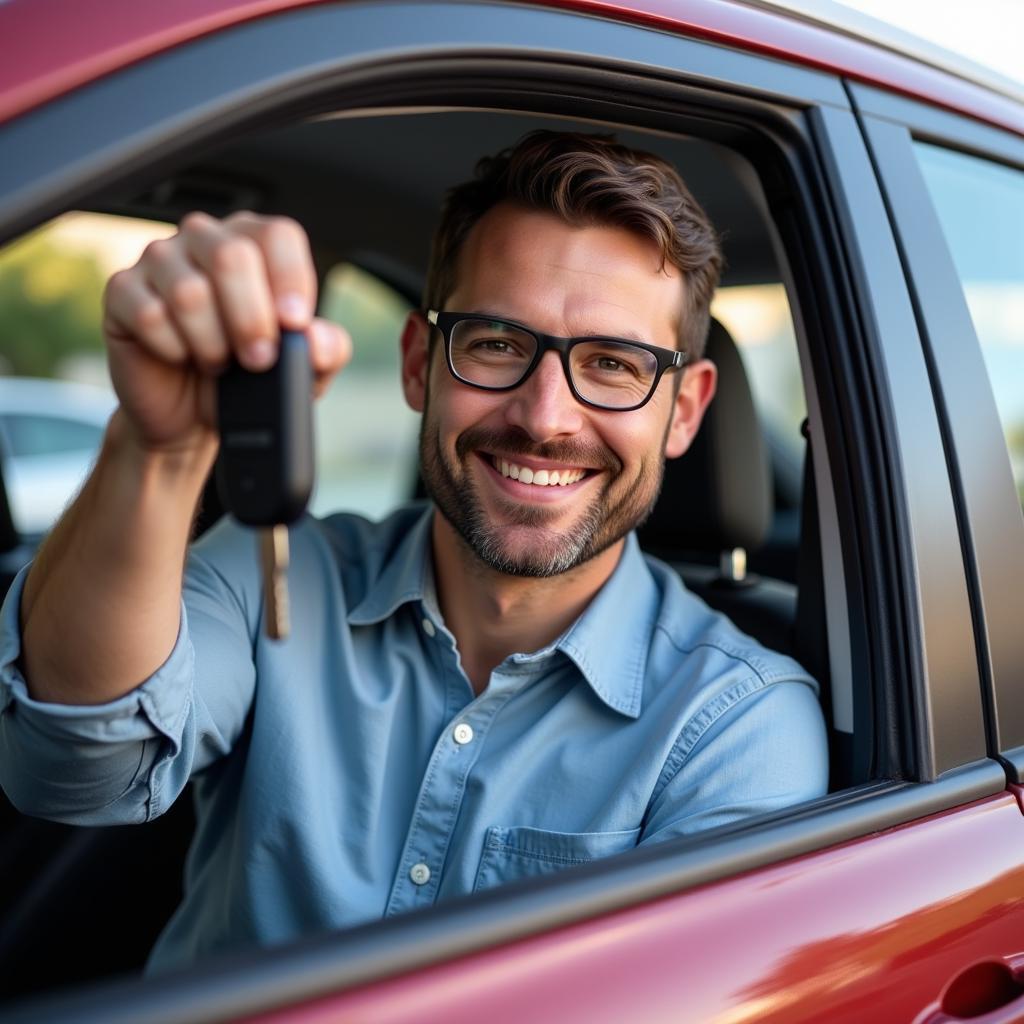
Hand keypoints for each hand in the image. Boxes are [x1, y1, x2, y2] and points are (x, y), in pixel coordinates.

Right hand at [102, 211, 350, 452]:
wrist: (193, 417)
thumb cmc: (250, 381)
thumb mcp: (303, 371)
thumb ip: (325, 350)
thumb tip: (315, 337)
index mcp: (255, 244)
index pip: (277, 235)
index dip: (290, 281)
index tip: (293, 326)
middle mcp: (206, 239)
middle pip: (231, 256)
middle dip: (252, 320)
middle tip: (258, 360)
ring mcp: (160, 260)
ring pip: (189, 291)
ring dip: (213, 343)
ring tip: (219, 362)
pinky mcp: (122, 290)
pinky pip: (149, 315)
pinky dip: (174, 349)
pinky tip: (182, 357)